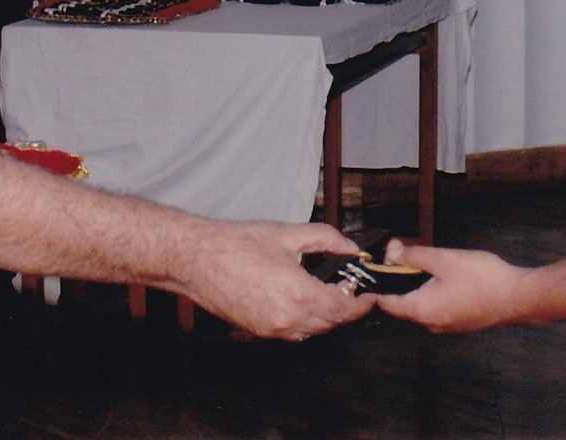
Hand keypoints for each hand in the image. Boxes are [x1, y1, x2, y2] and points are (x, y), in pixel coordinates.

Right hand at [175, 221, 374, 340]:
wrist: (196, 259)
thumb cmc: (235, 244)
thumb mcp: (288, 233)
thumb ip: (326, 239)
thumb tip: (350, 247)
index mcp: (299, 294)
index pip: (345, 308)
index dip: (362, 299)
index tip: (369, 289)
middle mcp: (287, 319)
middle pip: (332, 322)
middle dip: (345, 305)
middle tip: (349, 284)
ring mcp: (272, 329)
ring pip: (313, 330)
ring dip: (325, 314)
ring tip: (326, 290)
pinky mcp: (258, 331)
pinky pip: (293, 332)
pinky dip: (304, 320)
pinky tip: (300, 298)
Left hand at [373, 241, 534, 332]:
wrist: (519, 297)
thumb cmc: (483, 279)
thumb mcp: (443, 258)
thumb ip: (413, 255)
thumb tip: (391, 253)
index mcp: (422, 310)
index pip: (387, 303)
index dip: (378, 284)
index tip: (377, 267)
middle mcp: (431, 323)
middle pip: (403, 302)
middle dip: (400, 278)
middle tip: (403, 254)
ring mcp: (447, 325)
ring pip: (421, 304)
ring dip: (418, 284)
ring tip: (427, 261)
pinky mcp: (460, 322)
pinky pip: (437, 307)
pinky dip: (433, 291)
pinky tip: (445, 274)